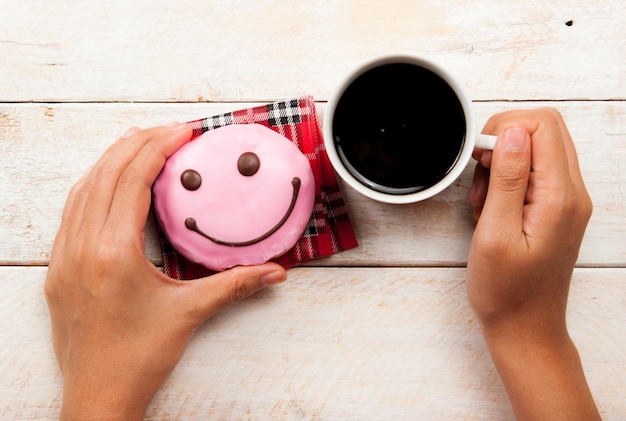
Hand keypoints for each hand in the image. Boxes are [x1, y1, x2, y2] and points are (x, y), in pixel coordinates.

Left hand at [44, 124, 286, 419]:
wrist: (98, 395)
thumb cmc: (137, 358)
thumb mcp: (191, 314)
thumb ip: (236, 285)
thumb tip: (274, 272)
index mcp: (114, 252)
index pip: (131, 179)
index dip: (157, 148)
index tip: (180, 132)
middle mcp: (82, 247)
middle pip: (105, 174)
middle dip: (136, 143)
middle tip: (167, 130)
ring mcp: (65, 257)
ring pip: (83, 188)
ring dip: (110, 159)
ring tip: (137, 142)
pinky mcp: (59, 268)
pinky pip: (71, 211)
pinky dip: (92, 185)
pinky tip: (107, 180)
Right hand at [467, 108, 599, 419]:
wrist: (524, 326)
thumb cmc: (507, 291)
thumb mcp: (496, 233)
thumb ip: (508, 179)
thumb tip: (513, 133)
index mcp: (560, 197)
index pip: (542, 126)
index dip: (504, 129)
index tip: (480, 158)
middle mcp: (572, 194)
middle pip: (544, 130)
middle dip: (504, 141)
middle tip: (481, 174)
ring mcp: (567, 200)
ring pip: (538, 148)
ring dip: (504, 161)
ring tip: (485, 198)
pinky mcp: (557, 208)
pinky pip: (536, 172)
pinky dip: (509, 177)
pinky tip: (493, 205)